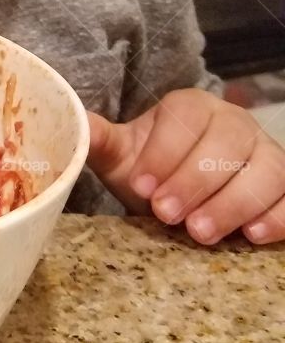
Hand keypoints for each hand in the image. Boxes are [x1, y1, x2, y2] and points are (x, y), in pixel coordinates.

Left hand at [86, 88, 284, 244]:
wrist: (182, 193)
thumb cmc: (153, 172)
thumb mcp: (123, 157)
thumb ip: (101, 141)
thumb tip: (77, 126)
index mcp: (192, 107)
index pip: (186, 117)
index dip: (164, 151)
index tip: (142, 186)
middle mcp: (235, 123)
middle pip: (227, 142)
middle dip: (195, 181)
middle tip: (167, 216)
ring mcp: (266, 154)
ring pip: (265, 169)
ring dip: (234, 202)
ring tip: (201, 233)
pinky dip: (278, 216)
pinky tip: (253, 235)